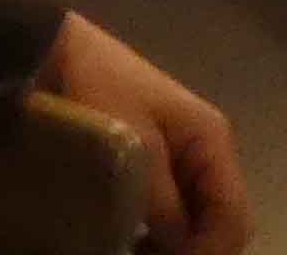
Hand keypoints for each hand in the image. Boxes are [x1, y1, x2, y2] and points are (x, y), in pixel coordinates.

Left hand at [43, 13, 249, 254]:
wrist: (53, 51)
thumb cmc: (96, 91)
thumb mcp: (134, 150)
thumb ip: (164, 206)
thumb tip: (179, 247)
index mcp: (211, 139)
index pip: (233, 216)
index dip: (210, 251)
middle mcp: (206, 148)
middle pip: (220, 218)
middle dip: (195, 248)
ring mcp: (182, 152)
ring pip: (196, 215)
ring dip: (177, 242)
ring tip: (140, 250)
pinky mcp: (156, 156)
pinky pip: (173, 203)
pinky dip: (160, 227)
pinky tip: (133, 236)